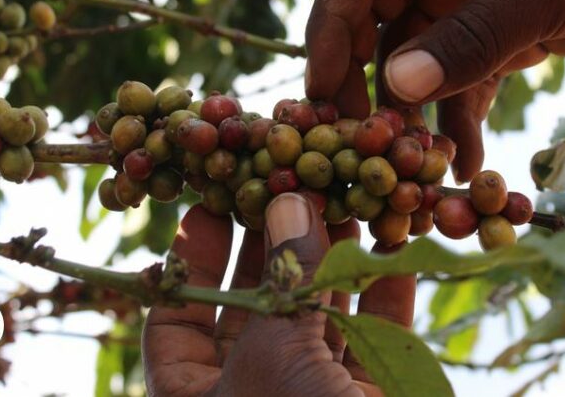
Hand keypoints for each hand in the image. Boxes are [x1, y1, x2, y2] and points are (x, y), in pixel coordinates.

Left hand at [142, 194, 414, 395]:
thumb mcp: (278, 359)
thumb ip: (284, 283)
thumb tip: (286, 203)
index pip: (176, 320)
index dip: (188, 260)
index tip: (206, 206)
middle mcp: (251, 395)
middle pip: (251, 305)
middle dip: (270, 247)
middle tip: (282, 188)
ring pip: (315, 316)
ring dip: (330, 261)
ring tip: (339, 203)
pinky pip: (373, 337)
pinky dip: (383, 293)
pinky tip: (389, 247)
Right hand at [304, 0, 564, 180]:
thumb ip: (472, 35)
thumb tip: (395, 87)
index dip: (329, 28)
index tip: (323, 91)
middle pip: (374, 24)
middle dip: (363, 86)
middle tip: (361, 145)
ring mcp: (474, 5)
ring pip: (418, 65)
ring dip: (413, 119)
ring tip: (413, 172)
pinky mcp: (506, 39)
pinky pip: (464, 87)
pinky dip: (460, 127)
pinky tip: (467, 171)